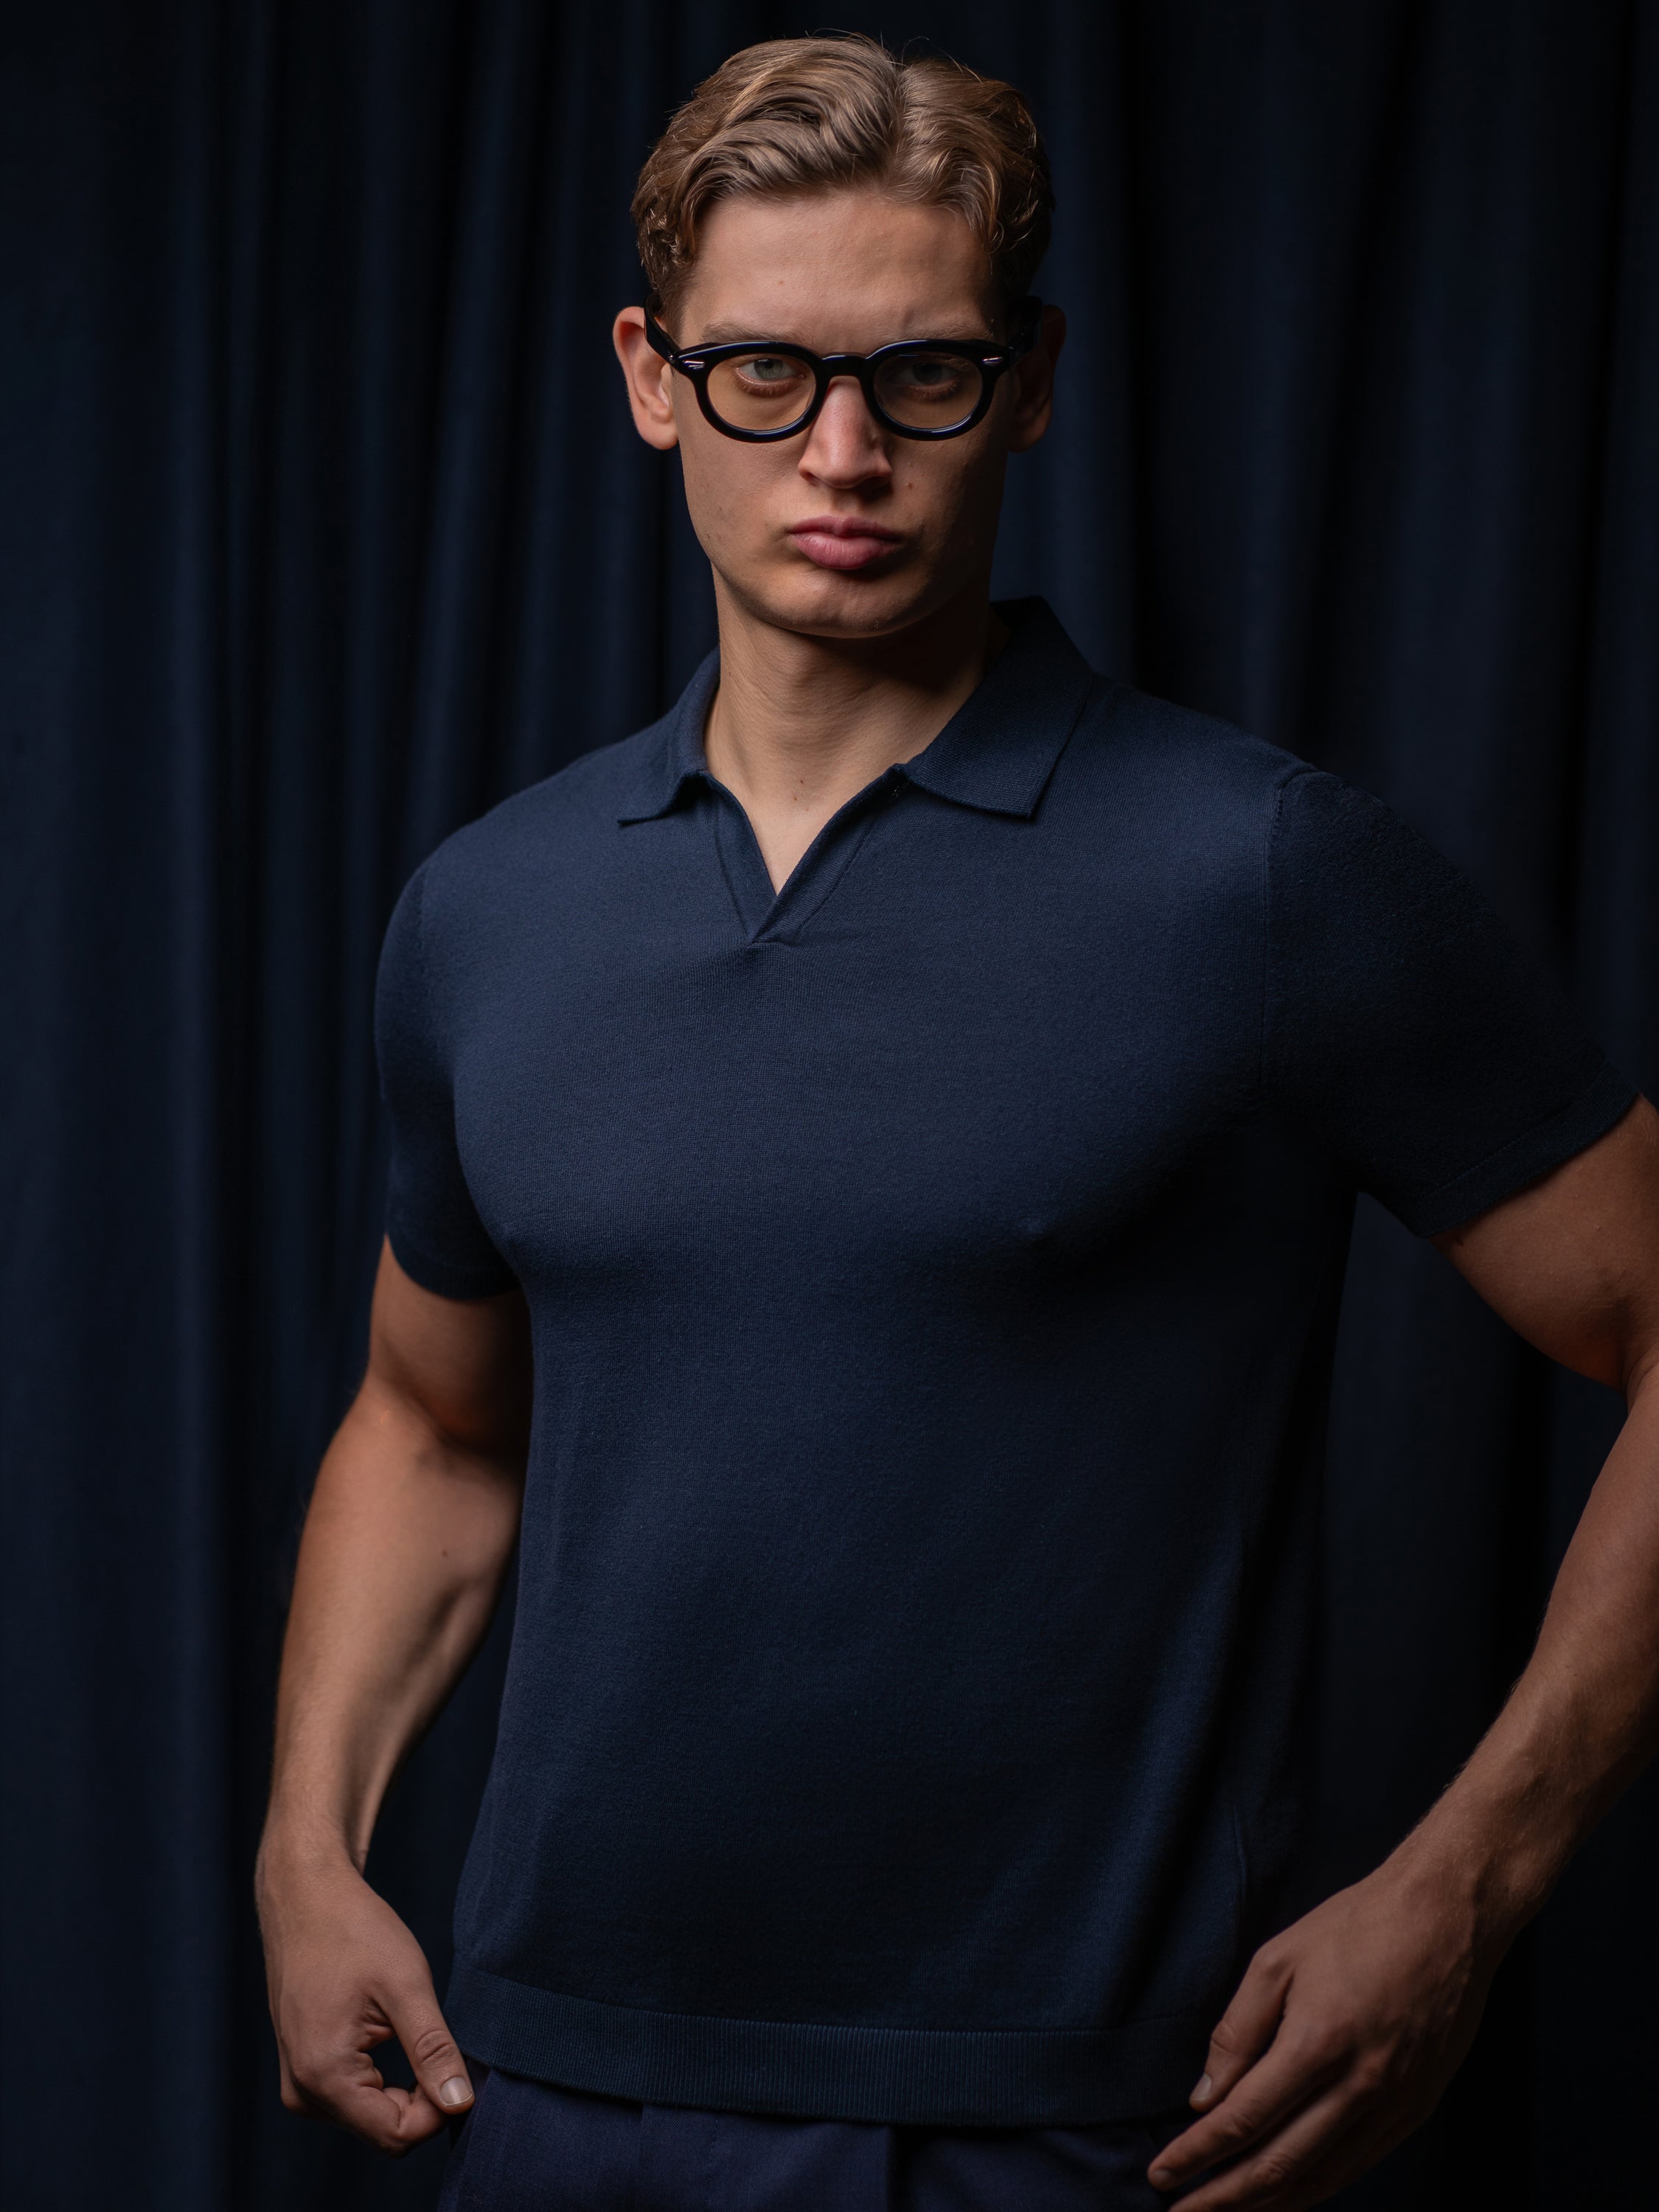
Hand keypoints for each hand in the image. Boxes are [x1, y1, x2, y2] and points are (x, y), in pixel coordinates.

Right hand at [257, 1837, 474, 2154]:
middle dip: (422, 2099)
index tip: (457, 2063)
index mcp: (323, 2074)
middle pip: (383, 2130)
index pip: (396, 2134)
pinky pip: (353, 2097)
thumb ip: (433, 2050)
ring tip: (408, 2027)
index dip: (439, 2109)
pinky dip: (382, 2078)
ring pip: (370, 2116)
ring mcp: (298, 2082)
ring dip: (403, 2087)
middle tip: (439, 2041)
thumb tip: (460, 2104)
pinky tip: (389, 2033)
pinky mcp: (303, 2069)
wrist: (306, 1896)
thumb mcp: (406, 1985)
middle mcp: (303, 2091)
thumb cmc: (353, 1929)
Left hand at [1146, 1857, 1497, 2208]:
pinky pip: (1358, 2164)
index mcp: (1317, 2042)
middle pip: (1279, 2163)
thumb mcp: (1278, 1960)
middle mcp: (1359, 2085)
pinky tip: (1288, 2192)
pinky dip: (1317, 2186)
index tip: (1162, 2173)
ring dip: (1269, 2203)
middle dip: (1224, 2196)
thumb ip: (1237, 2031)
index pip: (1243, 2119)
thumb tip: (1206, 2097)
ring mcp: (1394, 2103)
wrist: (1446, 1918)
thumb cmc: (1355, 1926)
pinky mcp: (1417, 2109)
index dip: (1197, 2154)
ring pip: (1321, 2176)